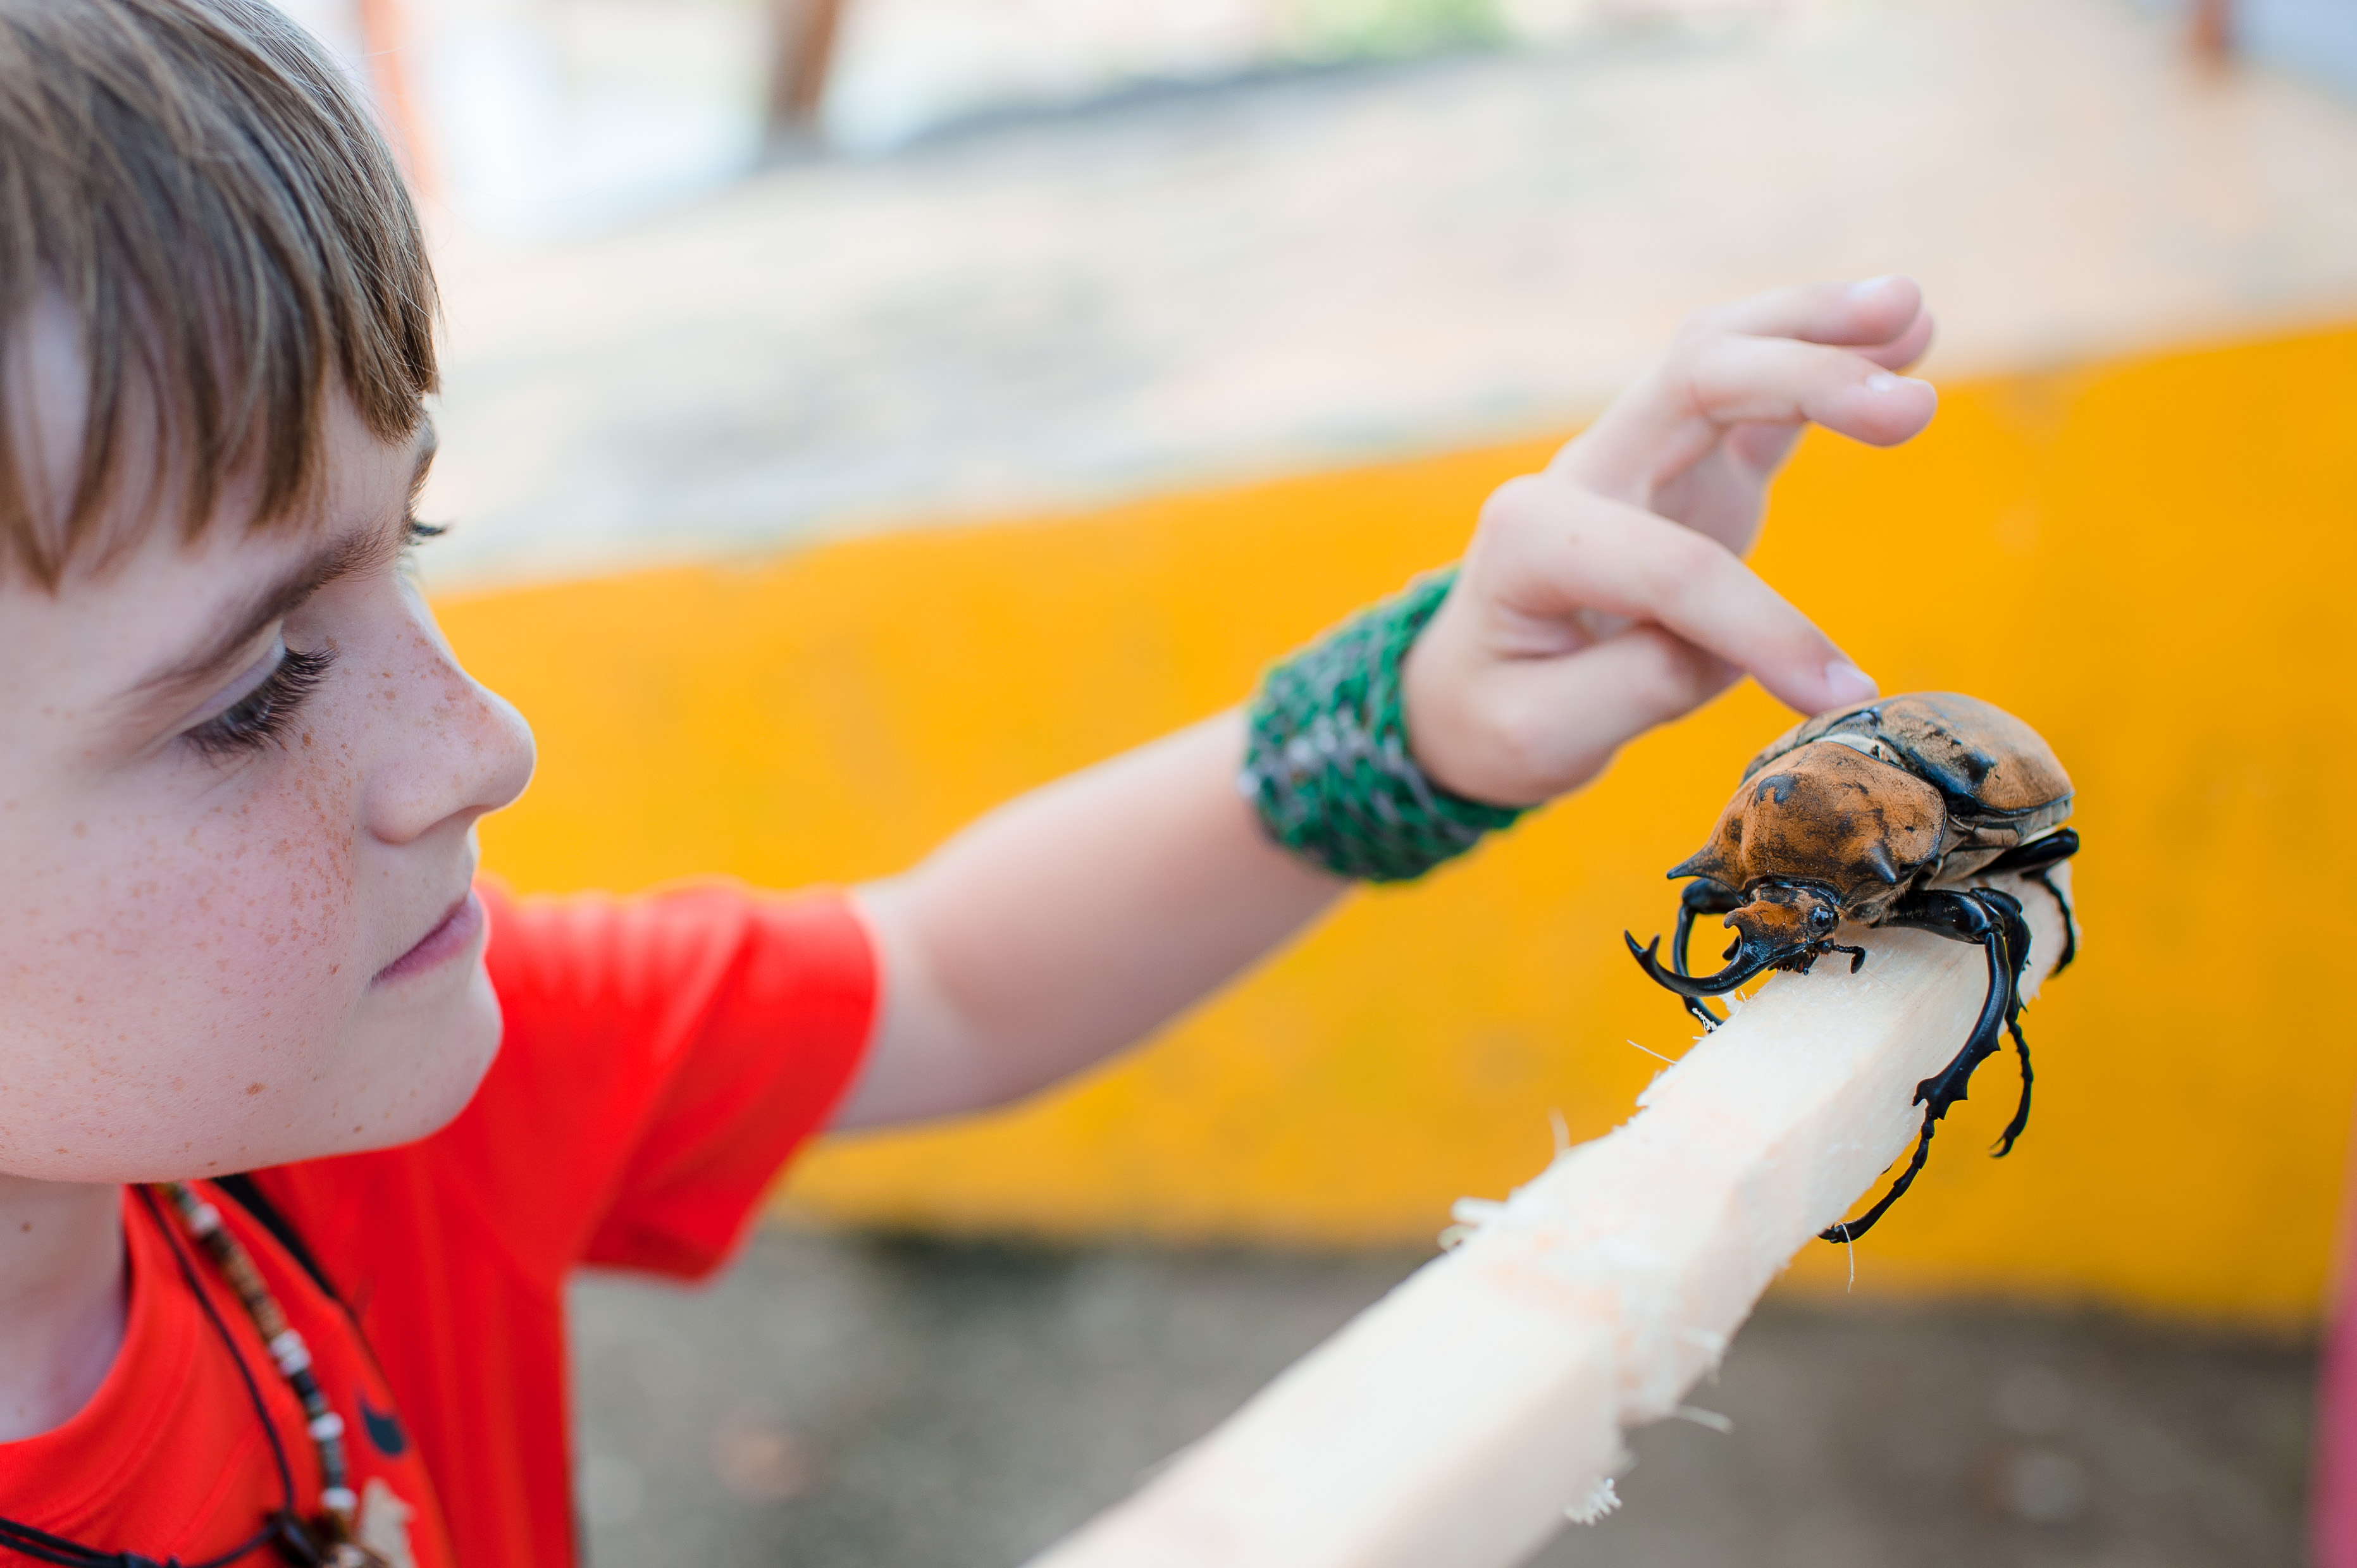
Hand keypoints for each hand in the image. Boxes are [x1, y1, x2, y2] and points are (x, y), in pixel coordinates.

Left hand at [1401, 276, 1937, 806]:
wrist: (1467, 692)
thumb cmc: (1502, 714)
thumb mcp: (1540, 736)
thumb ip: (1636, 687)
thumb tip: (1728, 649)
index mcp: (1531, 539)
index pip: (1672, 567)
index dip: (1764, 630)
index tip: (1842, 693)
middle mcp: (1583, 473)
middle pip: (1693, 381)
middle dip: (1801, 381)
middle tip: (1911, 411)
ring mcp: (1637, 457)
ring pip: (1721, 352)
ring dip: (1816, 326)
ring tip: (1914, 310)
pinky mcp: (1687, 465)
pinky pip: (1757, 394)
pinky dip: (1825, 354)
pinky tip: (1909, 334)